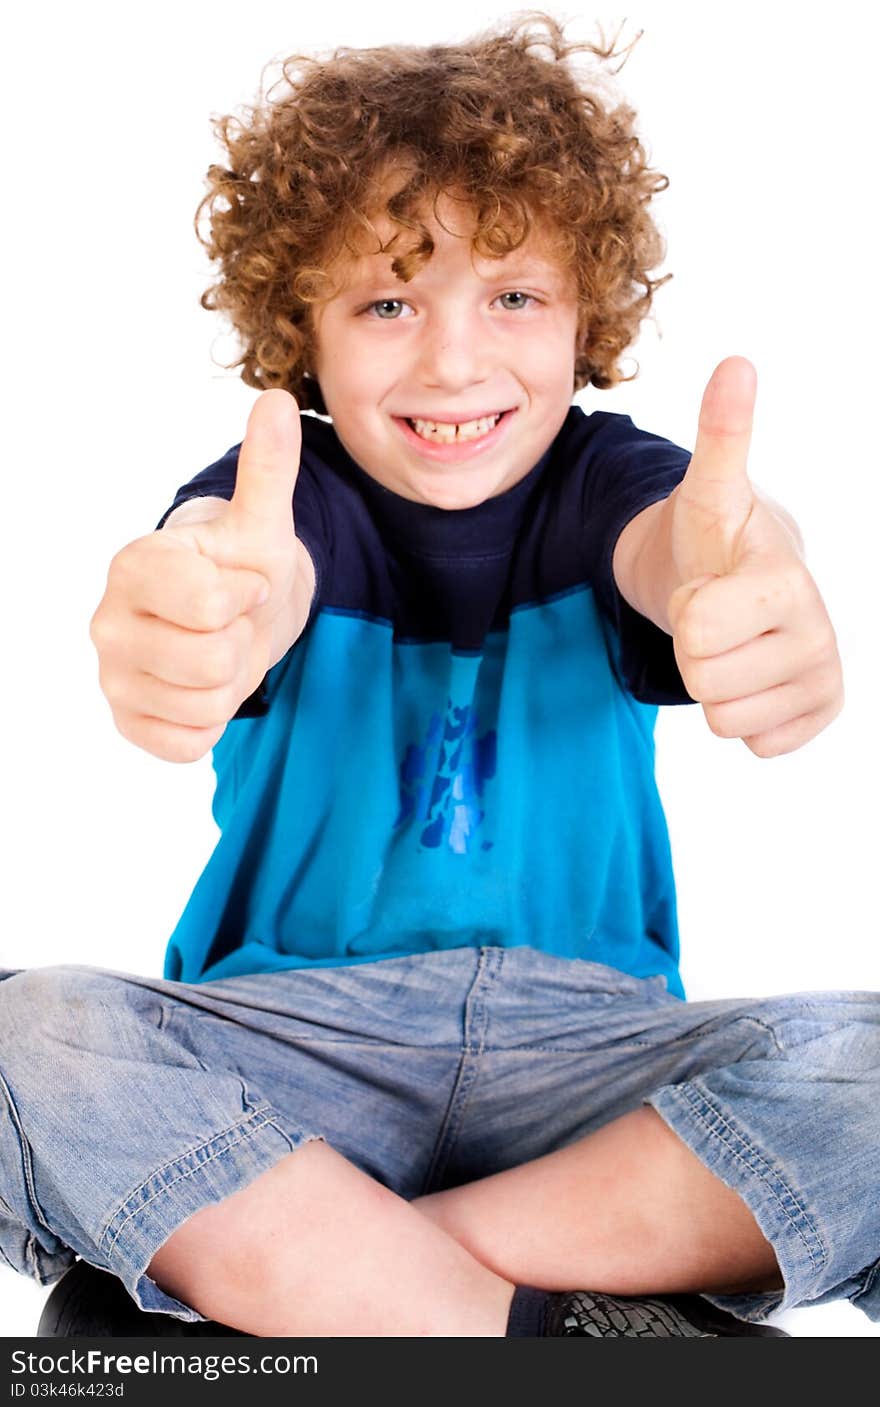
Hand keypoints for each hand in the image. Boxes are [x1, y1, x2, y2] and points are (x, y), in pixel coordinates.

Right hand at [90, 389, 310, 761]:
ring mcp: (112, 674)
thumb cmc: (242, 565)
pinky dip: (212, 722)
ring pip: (205, 704)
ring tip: (221, 650)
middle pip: (211, 660)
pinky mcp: (126, 721)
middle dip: (243, 642)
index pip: (210, 604)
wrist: (231, 614)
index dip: (248, 596)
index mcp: (137, 564)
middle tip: (234, 623)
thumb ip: (268, 469)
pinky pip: (188, 744)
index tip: (245, 582)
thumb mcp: (264, 522)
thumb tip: (277, 402)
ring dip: (232, 682)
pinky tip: (204, 688)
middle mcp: (108, 619)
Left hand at [666, 357, 843, 757]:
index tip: (709, 586)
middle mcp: (818, 633)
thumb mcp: (707, 491)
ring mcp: (822, 678)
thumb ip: (722, 436)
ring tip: (732, 642)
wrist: (741, 582)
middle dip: (695, 652)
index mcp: (787, 582)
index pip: (697, 631)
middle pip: (704, 682)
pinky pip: (756, 746)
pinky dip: (744, 716)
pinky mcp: (819, 715)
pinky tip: (752, 672)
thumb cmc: (715, 539)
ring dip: (715, 684)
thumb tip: (736, 363)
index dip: (685, 611)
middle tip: (716, 618)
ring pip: (725, 720)